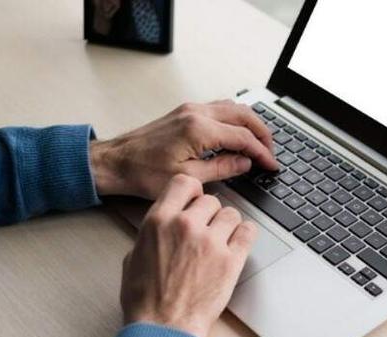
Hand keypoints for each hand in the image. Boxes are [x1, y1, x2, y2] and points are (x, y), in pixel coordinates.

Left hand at [90, 100, 276, 199]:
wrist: (115, 162)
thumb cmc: (142, 172)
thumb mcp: (188, 178)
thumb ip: (221, 168)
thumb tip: (244, 163)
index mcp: (199, 129)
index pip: (243, 137)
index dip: (262, 152)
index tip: (271, 164)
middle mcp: (196, 113)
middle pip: (244, 116)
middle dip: (262, 134)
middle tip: (270, 153)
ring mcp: (190, 109)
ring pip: (233, 108)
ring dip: (250, 124)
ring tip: (258, 144)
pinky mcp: (184, 112)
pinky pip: (219, 108)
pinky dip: (235, 119)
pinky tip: (237, 134)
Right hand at [120, 174, 256, 336]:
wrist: (165, 328)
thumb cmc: (146, 301)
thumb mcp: (133, 258)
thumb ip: (151, 235)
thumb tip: (161, 228)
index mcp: (159, 221)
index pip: (184, 183)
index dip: (192, 191)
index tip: (195, 201)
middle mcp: (186, 226)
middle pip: (211, 200)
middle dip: (209, 214)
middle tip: (206, 231)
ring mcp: (211, 242)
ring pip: (231, 214)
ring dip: (227, 225)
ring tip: (221, 241)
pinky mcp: (232, 260)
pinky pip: (248, 232)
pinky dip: (245, 234)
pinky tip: (238, 242)